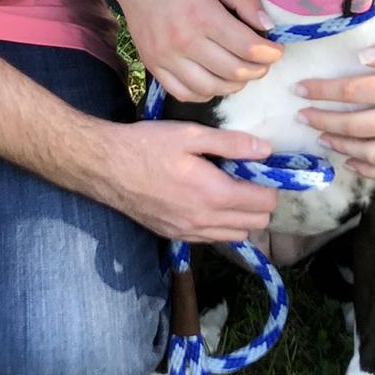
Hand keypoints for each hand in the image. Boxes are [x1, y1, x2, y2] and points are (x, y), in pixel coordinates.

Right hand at [91, 119, 279, 243]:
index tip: (259, 168)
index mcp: (214, 194)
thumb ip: (231, 144)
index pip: (264, 203)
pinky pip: (212, 238)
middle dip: (259, 201)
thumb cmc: (147, 146)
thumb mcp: (190, 135)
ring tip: (230, 190)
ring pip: (236, 236)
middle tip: (247, 177)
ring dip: (242, 217)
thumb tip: (266, 150)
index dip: (269, 184)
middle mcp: (205, 221)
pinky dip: (221, 225)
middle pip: (256, 224)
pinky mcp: (174, 236)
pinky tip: (208, 202)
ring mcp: (188, 233)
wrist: (105, 167)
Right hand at [108, 0, 280, 101]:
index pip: (247, 48)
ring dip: (234, 85)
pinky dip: (206, 93)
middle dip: (257, 70)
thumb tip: (268, 26)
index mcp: (203, 15)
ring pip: (211, 88)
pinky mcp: (153, 65)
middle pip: (233, 72)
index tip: (277, 50)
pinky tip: (215, 80)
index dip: (270, 53)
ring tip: (242, 72)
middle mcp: (183, 41)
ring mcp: (165, 57)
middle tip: (263, 62)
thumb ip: (244, 0)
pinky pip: (184, 93)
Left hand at [296, 34, 374, 179]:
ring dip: (341, 146)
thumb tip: (360, 59)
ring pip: (370, 153)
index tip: (299, 89)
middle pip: (354, 124)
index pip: (352, 90)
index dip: (321, 91)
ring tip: (322, 136)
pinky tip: (352, 161)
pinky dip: (370, 170)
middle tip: (302, 115)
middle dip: (322, 120)